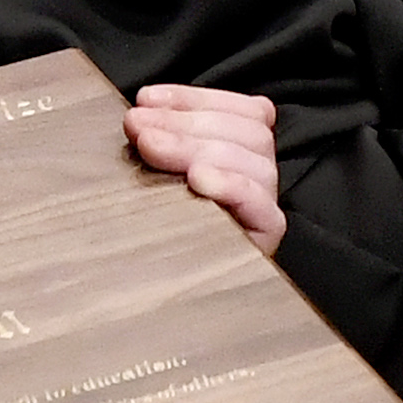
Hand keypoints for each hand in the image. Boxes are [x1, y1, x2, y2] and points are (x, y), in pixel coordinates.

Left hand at [121, 80, 282, 246]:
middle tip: (136, 124)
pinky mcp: (266, 239)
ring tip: (150, 147)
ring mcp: (265, 207)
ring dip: (196, 147)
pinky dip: (230, 186)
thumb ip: (159, 142)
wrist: (164, 304)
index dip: (193, 99)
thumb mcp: (156, 178)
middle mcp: (260, 177)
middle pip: (247, 132)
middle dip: (185, 121)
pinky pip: (262, 207)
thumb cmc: (154, 232)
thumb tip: (138, 112)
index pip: (240, 110)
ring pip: (254, 162)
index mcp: (242, 152)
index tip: (144, 99)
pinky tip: (197, 181)